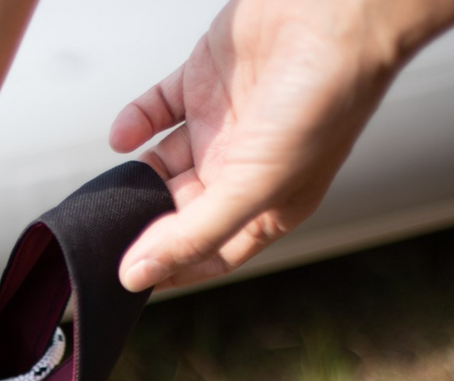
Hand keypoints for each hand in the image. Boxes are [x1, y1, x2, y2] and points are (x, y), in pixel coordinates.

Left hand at [110, 0, 453, 292]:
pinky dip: (137, 123)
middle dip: (145, 221)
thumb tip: (137, 277)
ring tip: (110, 188)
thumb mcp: (253, 186)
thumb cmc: (322, 98)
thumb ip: (193, 235)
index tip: (131, 279)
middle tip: (108, 230)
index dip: (171, 268)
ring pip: (163, 164)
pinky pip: (158, 110)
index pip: (209, 253)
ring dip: (136, 177)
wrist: (344, 6)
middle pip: (179, 210)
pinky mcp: (206, 80)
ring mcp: (223, 123)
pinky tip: (123, 137)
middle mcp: (242, 169)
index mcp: (266, 205)